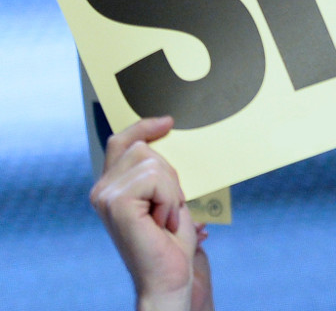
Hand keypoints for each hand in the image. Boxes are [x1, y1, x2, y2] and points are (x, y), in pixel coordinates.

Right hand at [89, 116, 214, 310]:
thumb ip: (158, 172)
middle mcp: (101, 189)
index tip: (168, 122)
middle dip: (169, 174)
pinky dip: (169, 197)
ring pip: (152, 162)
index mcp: (111, 186)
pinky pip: (155, 177)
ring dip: (171, 189)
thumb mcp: (168, 197)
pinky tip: (163, 221)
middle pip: (143, 148)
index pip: (122, 142)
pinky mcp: (116, 203)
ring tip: (166, 216)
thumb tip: (167, 137)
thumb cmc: (171, 242)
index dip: (143, 127)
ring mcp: (105, 196)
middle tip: (170, 207)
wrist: (168, 276)